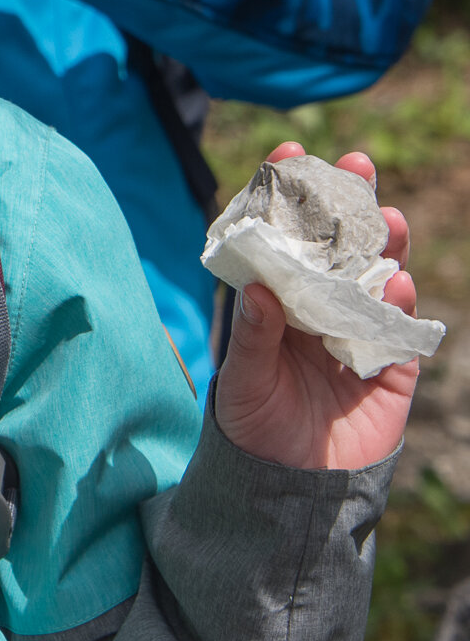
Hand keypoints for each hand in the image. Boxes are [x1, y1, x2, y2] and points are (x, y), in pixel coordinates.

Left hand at [212, 143, 420, 470]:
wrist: (289, 486)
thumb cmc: (251, 424)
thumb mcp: (241, 379)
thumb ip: (252, 335)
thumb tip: (258, 288)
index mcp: (277, 300)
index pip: (283, 238)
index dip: (287, 196)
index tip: (289, 153)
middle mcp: (318, 307)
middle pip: (338, 246)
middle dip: (349, 204)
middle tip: (356, 165)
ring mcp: (357, 332)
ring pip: (376, 277)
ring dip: (384, 246)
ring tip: (385, 220)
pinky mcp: (390, 367)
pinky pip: (400, 329)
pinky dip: (400, 304)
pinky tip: (396, 284)